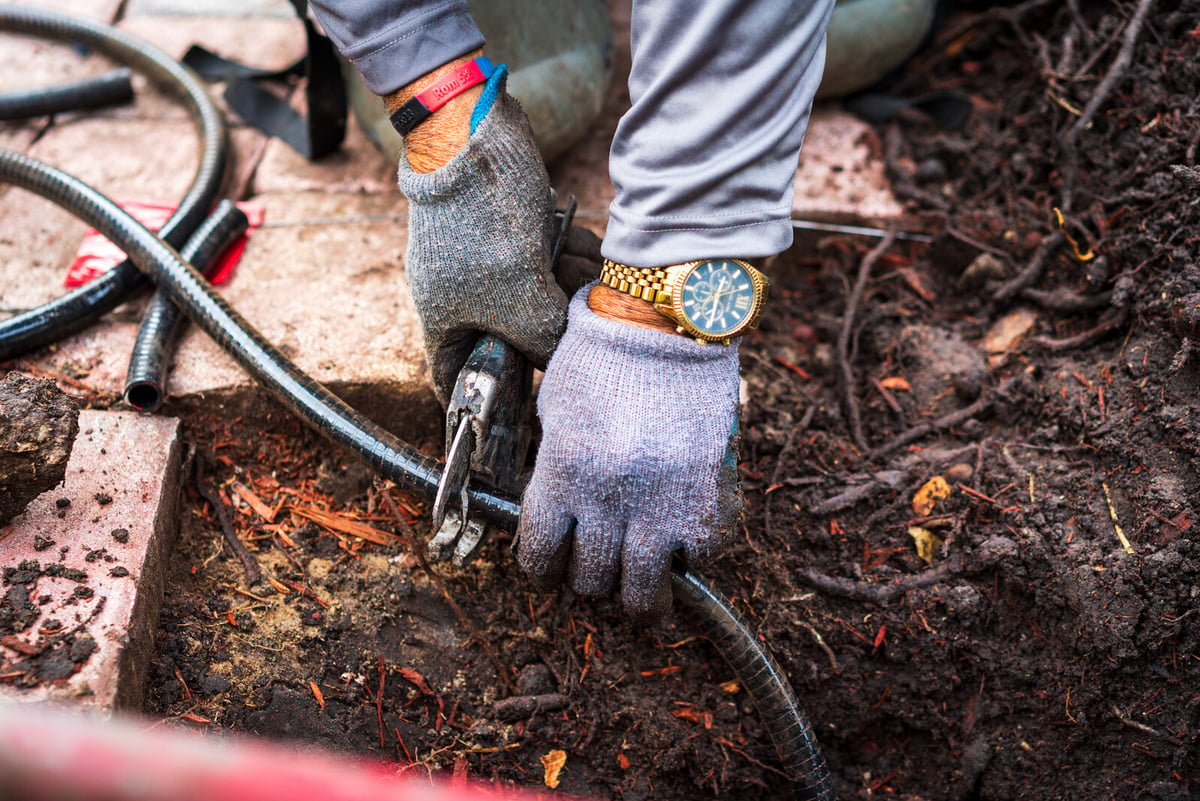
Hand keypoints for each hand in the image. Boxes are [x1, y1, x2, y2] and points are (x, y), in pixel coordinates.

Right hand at [396, 71, 569, 402]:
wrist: (476, 134)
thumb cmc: (481, 222)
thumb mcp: (519, 298)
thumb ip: (544, 342)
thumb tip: (567, 361)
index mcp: (445, 318)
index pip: (450, 376)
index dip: (474, 401)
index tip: (506, 424)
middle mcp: (464, 292)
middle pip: (513, 336)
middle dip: (553, 330)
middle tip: (582, 326)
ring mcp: (490, 259)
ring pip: (540, 295)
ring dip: (571, 287)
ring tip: (589, 278)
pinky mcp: (516, 230)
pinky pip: (551, 260)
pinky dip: (573, 257)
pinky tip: (590, 249)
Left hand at [516, 289, 742, 619]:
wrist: (670, 322)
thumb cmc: (604, 355)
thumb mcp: (555, 410)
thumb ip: (553, 466)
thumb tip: (552, 512)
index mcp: (561, 475)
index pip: (539, 555)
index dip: (543, 568)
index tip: (553, 566)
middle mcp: (607, 500)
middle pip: (590, 580)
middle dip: (590, 578)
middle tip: (599, 569)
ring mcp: (661, 505)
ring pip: (641, 592)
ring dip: (639, 596)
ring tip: (643, 595)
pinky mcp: (709, 501)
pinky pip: (700, 560)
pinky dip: (691, 559)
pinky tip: (683, 546)